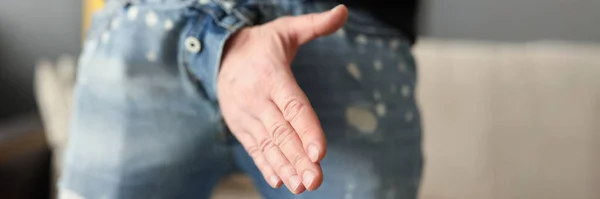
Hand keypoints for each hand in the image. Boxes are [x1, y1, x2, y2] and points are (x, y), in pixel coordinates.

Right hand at [217, 5, 347, 193]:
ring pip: (268, 145)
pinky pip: (254, 149)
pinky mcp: (241, 127)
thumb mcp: (286, 30)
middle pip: (281, 132)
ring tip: (301, 186)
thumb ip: (315, 25)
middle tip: (316, 179)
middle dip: (298, 158)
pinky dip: (266, 166)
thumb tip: (343, 11)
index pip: (292, 105)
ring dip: (286, 167)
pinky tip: (280, 181)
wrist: (220, 56)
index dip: (306, 129)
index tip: (320, 152)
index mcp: (271, 75)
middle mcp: (256, 99)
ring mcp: (246, 116)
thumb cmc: (261, 45)